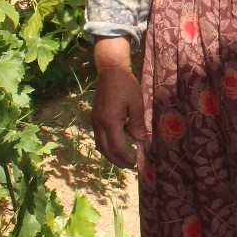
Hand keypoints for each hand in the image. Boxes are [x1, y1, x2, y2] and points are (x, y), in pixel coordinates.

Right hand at [91, 38, 143, 167]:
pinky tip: (116, 143)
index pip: (117, 147)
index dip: (125, 157)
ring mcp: (95, 120)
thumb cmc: (126, 85)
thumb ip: (138, 124)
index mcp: (110, 121)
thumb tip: (142, 141)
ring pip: (99, 144)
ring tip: (121, 158)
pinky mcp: (94, 116)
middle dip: (116, 160)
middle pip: (105, 149)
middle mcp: (99, 123)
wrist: (110, 70)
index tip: (134, 163)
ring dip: (109, 154)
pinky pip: (99, 136)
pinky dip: (106, 144)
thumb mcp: (136, 104)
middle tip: (128, 166)